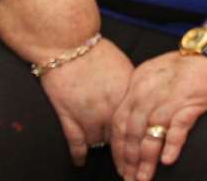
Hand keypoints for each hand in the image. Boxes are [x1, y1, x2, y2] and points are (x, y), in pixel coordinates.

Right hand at [38, 40, 133, 164]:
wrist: (68, 43)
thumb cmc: (95, 50)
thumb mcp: (124, 66)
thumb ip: (131, 87)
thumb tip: (138, 100)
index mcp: (127, 95)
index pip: (137, 123)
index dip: (137, 135)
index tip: (139, 145)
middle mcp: (111, 108)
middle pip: (120, 137)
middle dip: (123, 147)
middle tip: (125, 159)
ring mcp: (89, 115)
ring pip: (99, 142)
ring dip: (101, 148)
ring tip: (103, 155)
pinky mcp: (69, 117)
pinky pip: (76, 143)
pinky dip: (78, 155)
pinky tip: (80, 163)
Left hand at [111, 53, 206, 180]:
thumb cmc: (181, 68)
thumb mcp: (151, 76)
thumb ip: (137, 97)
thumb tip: (127, 125)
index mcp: (136, 87)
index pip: (119, 122)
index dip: (118, 148)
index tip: (120, 167)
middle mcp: (148, 93)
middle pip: (132, 132)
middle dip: (129, 160)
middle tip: (129, 179)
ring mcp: (169, 99)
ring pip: (151, 133)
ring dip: (146, 159)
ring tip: (144, 177)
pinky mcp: (190, 103)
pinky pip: (178, 126)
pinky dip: (172, 144)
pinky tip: (167, 160)